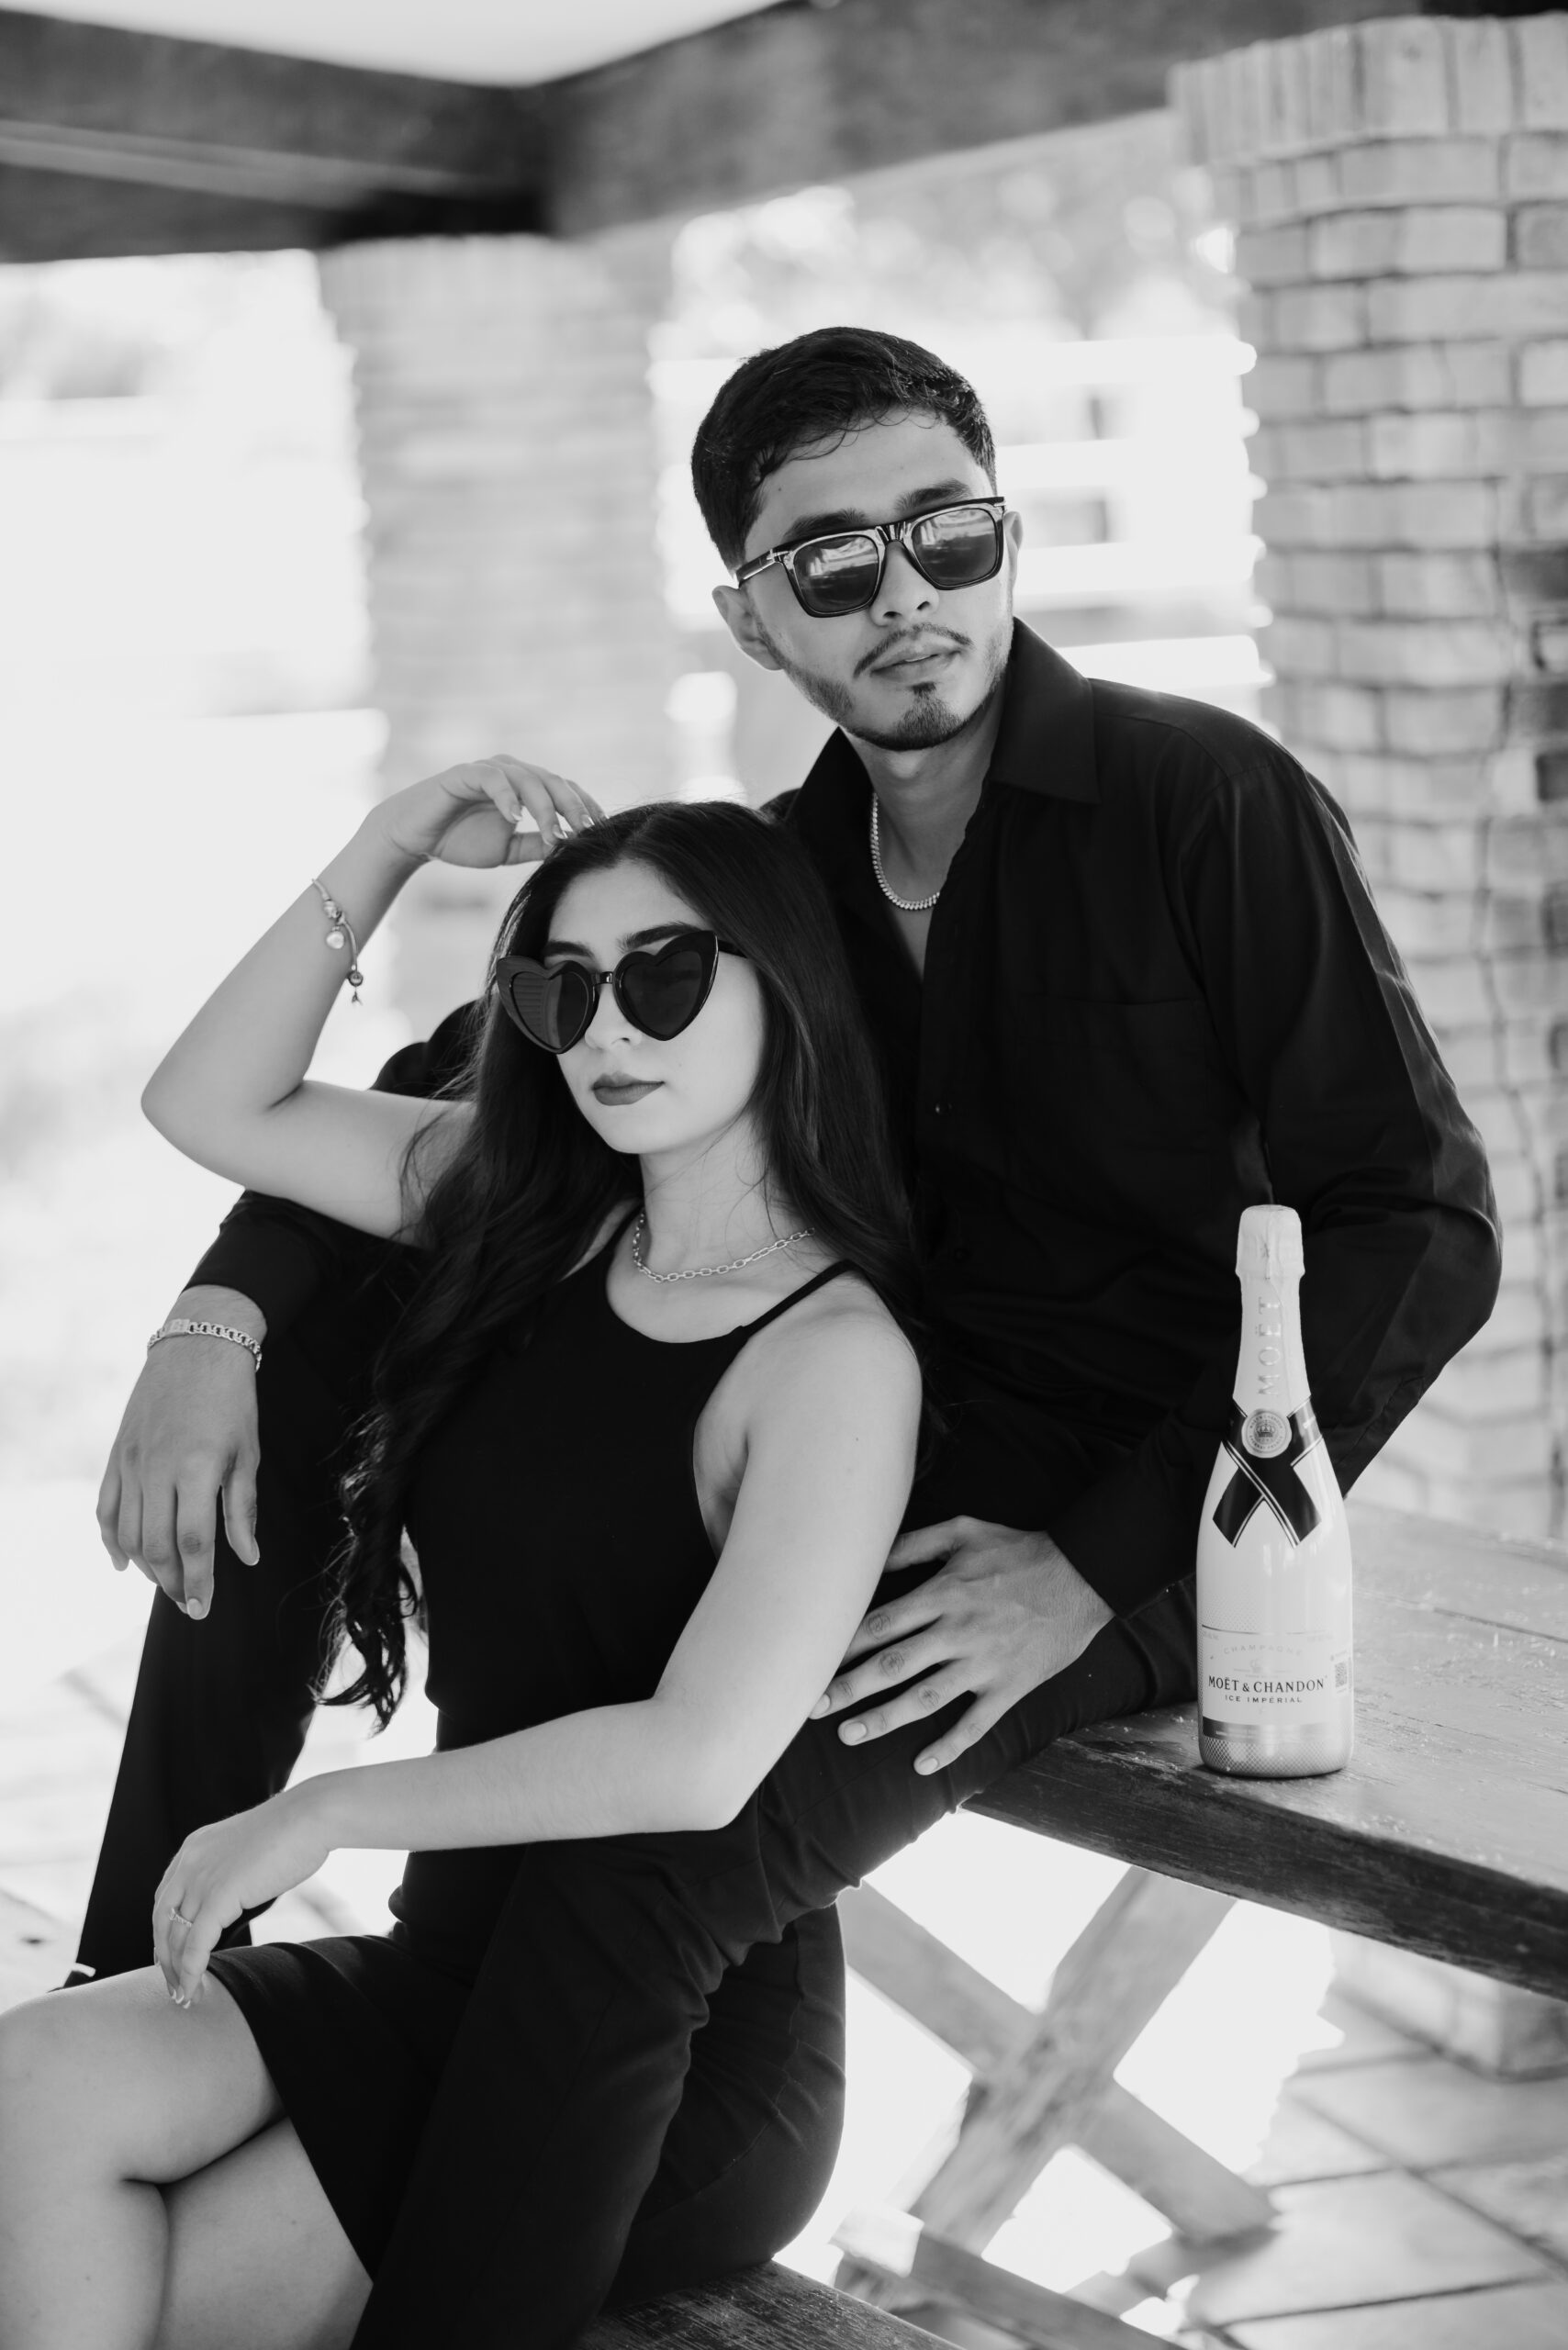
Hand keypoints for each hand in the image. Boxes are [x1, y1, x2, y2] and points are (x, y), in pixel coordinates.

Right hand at [96, 1287, 262, 1618]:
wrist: (197, 1349)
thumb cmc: (232, 1402)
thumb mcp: (248, 1454)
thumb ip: (242, 1509)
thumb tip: (247, 1558)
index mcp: (196, 1468)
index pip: (193, 1542)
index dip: (197, 1581)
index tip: (203, 1608)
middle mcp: (157, 1468)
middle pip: (156, 1545)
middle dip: (172, 1582)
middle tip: (189, 1604)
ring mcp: (131, 1462)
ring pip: (129, 1532)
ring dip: (146, 1566)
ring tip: (168, 1583)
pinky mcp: (117, 1454)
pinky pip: (106, 1508)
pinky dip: (111, 1539)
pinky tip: (123, 1562)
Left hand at [153, 1784, 332, 2005]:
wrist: (311, 1816)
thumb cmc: (292, 1830)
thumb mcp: (246, 1848)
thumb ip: (230, 1869)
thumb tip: (235, 1893)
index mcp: (193, 1848)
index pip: (164, 1899)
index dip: (164, 1932)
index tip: (171, 1957)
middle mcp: (189, 1863)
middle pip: (161, 1921)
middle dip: (165, 1958)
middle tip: (173, 1985)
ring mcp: (201, 1878)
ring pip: (176, 1937)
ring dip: (177, 1972)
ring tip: (185, 1996)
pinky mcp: (219, 1896)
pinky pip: (195, 1945)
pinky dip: (191, 1971)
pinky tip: (194, 1989)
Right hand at [374, 755, 606, 871]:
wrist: (415, 838)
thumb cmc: (459, 840)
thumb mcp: (508, 850)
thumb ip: (536, 846)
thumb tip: (568, 850)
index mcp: (525, 787)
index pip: (564, 790)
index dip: (585, 807)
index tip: (600, 831)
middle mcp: (511, 772)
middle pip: (553, 781)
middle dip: (573, 807)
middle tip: (585, 831)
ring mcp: (489, 770)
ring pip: (528, 779)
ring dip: (544, 809)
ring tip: (552, 835)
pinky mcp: (465, 773)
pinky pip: (493, 779)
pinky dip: (507, 797)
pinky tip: (516, 818)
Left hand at [809, 1517, 1114, 1774]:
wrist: (1082, 1576)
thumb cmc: (1017, 1550)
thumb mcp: (963, 1531)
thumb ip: (914, 1545)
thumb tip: (871, 1559)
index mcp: (943, 1593)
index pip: (880, 1624)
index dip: (842, 1646)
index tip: (811, 1660)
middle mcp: (957, 1631)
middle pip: (892, 1666)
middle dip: (848, 1688)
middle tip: (811, 1706)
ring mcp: (983, 1664)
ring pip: (925, 1699)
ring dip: (883, 1720)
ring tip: (848, 1734)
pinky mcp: (1009, 1687)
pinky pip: (975, 1724)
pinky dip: (949, 1746)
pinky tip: (922, 1764)